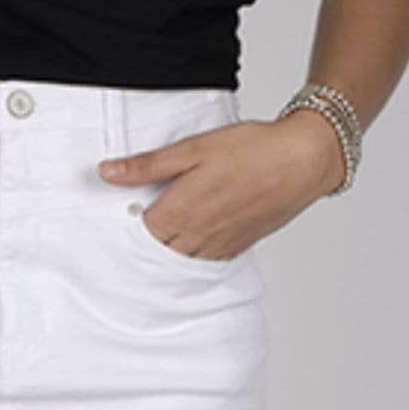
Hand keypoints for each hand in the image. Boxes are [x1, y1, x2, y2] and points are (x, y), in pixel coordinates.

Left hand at [97, 113, 344, 259]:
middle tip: (134, 221)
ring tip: (162, 227)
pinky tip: (191, 234)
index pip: (137, 232)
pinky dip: (191, 253)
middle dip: (143, 238)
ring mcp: (220, 245)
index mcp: (181, 212)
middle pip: (156, 251)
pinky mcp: (239, 246)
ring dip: (167, 249)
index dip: (127, 219)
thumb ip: (147, 166)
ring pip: (180, 260)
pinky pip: (205, 261)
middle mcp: (198, 236)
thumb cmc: (250, 149)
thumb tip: (106, 173)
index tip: (119, 208)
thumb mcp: (192, 148)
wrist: (302, 160)